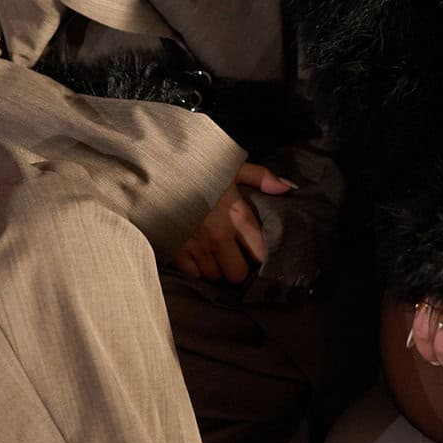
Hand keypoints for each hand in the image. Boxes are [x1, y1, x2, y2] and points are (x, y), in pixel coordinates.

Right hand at [169, 161, 293, 282]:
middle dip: (238, 266)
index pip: (260, 252)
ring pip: (215, 276)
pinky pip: (192, 274)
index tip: (256, 249)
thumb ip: (260, 177)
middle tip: (235, 256)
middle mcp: (219, 237)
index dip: (260, 254)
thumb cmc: (195, 168)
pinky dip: (195, 268)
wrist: (154, 172)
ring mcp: (196, 248)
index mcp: (237, 216)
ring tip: (214, 255)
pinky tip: (196, 256)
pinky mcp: (175, 252)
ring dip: (216, 268)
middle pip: (238, 273)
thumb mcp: (230, 166)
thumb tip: (288, 187)